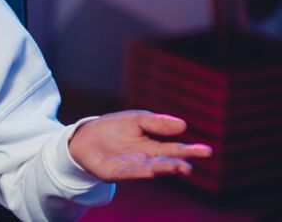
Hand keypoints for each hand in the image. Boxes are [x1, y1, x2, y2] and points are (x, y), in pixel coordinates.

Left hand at [68, 110, 211, 181]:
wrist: (85, 136)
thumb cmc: (114, 129)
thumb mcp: (136, 120)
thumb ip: (157, 123)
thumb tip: (183, 125)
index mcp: (152, 148)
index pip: (174, 150)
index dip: (190, 151)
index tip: (207, 151)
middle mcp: (144, 160)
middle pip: (163, 162)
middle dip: (176, 165)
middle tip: (188, 166)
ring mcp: (129, 168)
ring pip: (148, 169)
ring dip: (160, 169)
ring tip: (174, 166)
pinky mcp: (112, 172)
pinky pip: (126, 173)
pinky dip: (138, 172)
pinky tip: (149, 170)